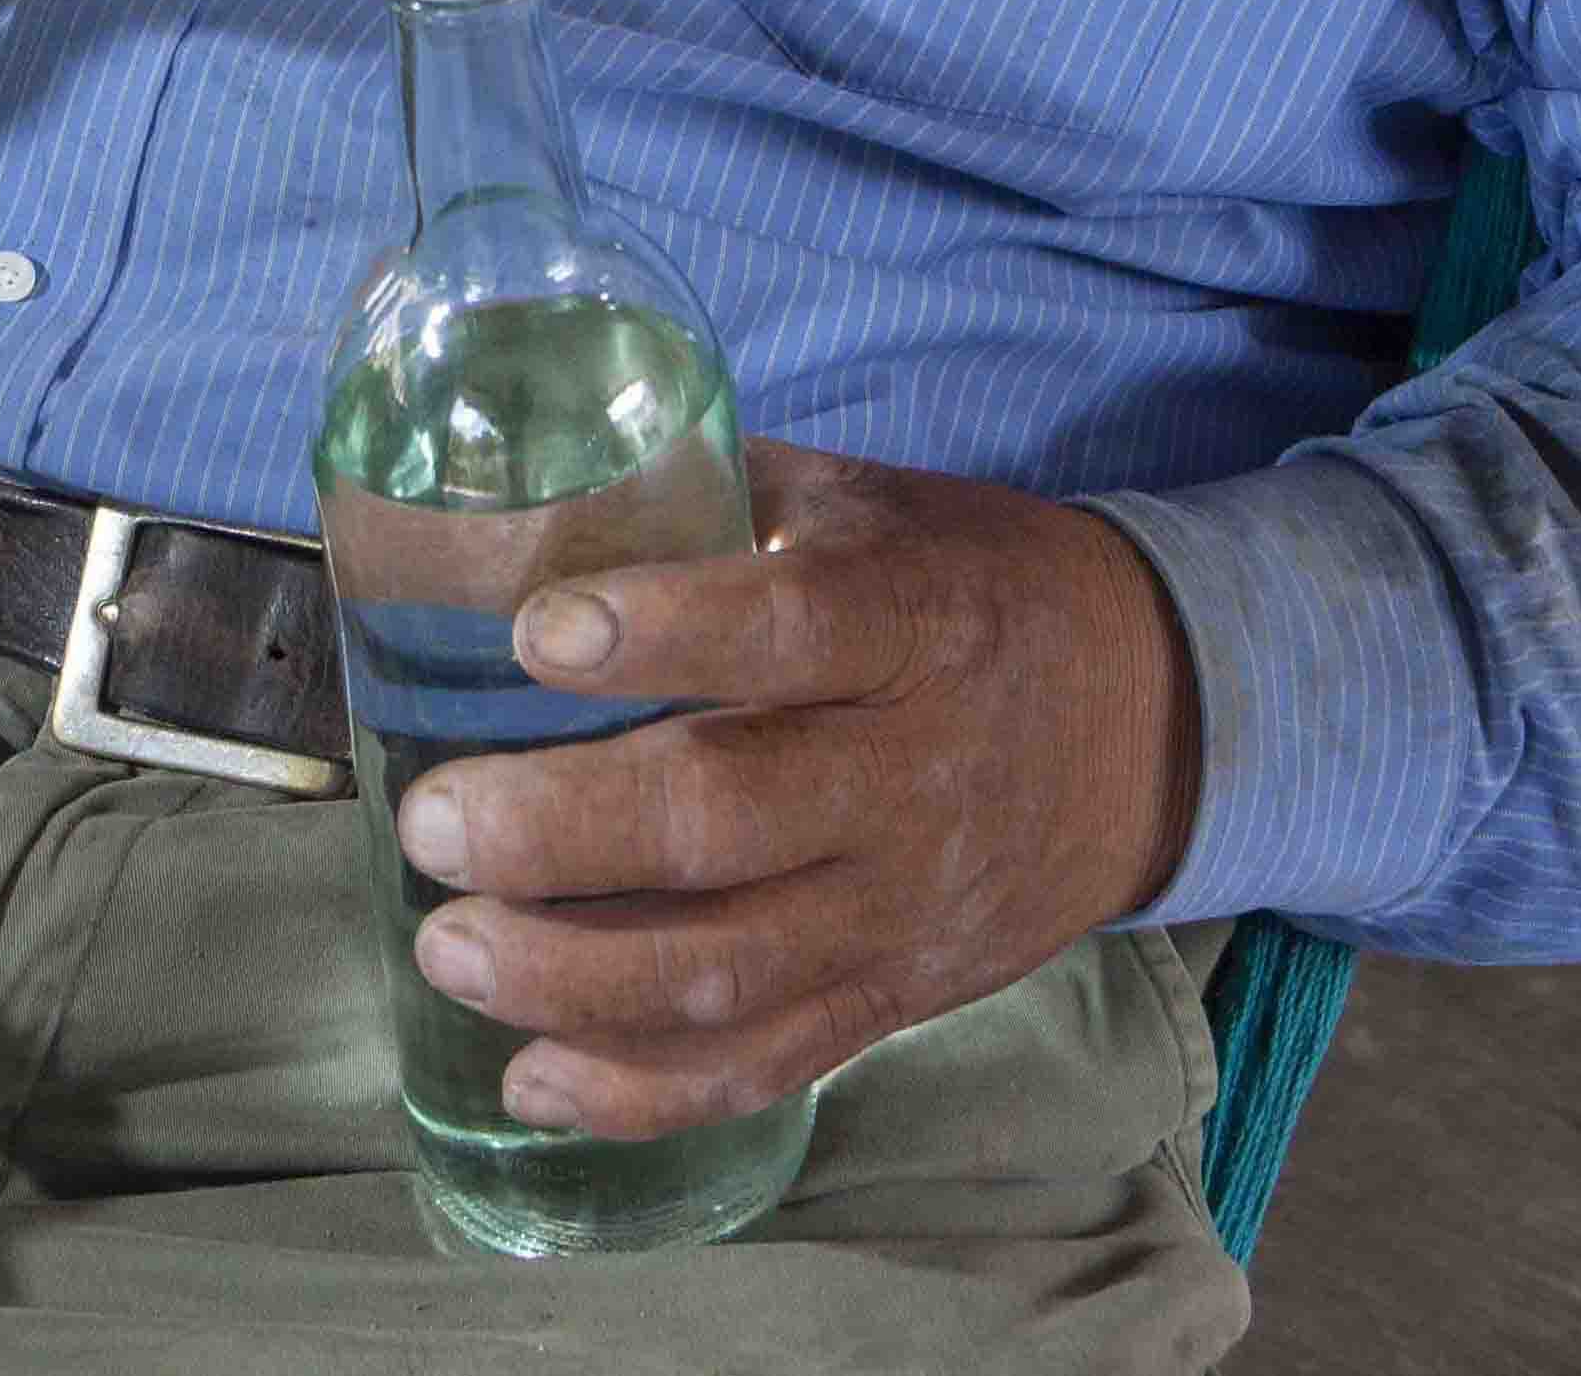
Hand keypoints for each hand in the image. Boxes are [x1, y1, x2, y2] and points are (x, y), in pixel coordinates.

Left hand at [393, 439, 1199, 1142]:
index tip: (533, 633)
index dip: (660, 631)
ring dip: (570, 976)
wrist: (1148, 723)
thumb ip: (717, 492)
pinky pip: (763, 1065)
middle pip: (730, 820)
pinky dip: (640, 1092)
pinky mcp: (895, 998)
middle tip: (432, 819)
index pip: (789, 628)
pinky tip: (528, 1079)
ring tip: (447, 946)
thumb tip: (532, 487)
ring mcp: (904, 907)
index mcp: (912, 619)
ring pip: (730, 969)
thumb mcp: (868, 504)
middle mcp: (912, 773)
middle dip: (561, 832)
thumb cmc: (967, 586)